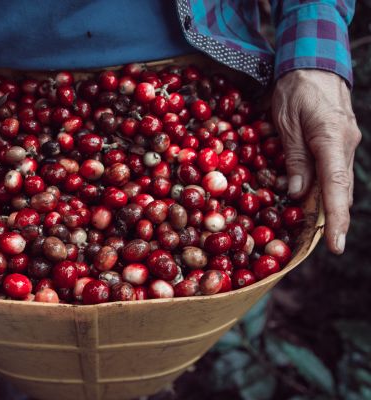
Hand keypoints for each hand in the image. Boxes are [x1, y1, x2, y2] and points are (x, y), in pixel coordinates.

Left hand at [272, 70, 360, 253]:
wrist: (314, 62)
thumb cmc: (295, 88)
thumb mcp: (285, 121)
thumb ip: (294, 157)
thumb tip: (296, 192)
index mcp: (330, 139)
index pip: (336, 186)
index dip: (336, 218)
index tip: (336, 244)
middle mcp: (345, 144)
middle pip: (340, 189)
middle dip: (334, 219)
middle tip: (325, 246)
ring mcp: (346, 142)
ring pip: (337, 181)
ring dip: (327, 205)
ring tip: (313, 230)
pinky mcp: (340, 141)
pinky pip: (332, 169)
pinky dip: (324, 187)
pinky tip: (312, 200)